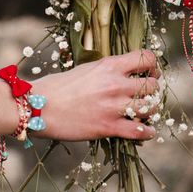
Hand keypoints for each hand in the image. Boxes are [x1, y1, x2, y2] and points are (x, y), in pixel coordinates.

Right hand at [33, 50, 159, 140]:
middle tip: (146, 96)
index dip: (153, 66)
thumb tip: (124, 73)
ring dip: (151, 111)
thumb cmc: (57, 86)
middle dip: (153, 91)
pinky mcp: (108, 127)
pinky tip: (144, 131)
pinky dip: (146, 132)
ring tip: (144, 114)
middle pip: (153, 85)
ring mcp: (113, 106)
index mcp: (109, 65)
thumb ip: (108, 70)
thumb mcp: (86, 69)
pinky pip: (140, 131)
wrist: (38, 107)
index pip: (146, 59)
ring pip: (150, 108)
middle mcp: (115, 83)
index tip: (151, 73)